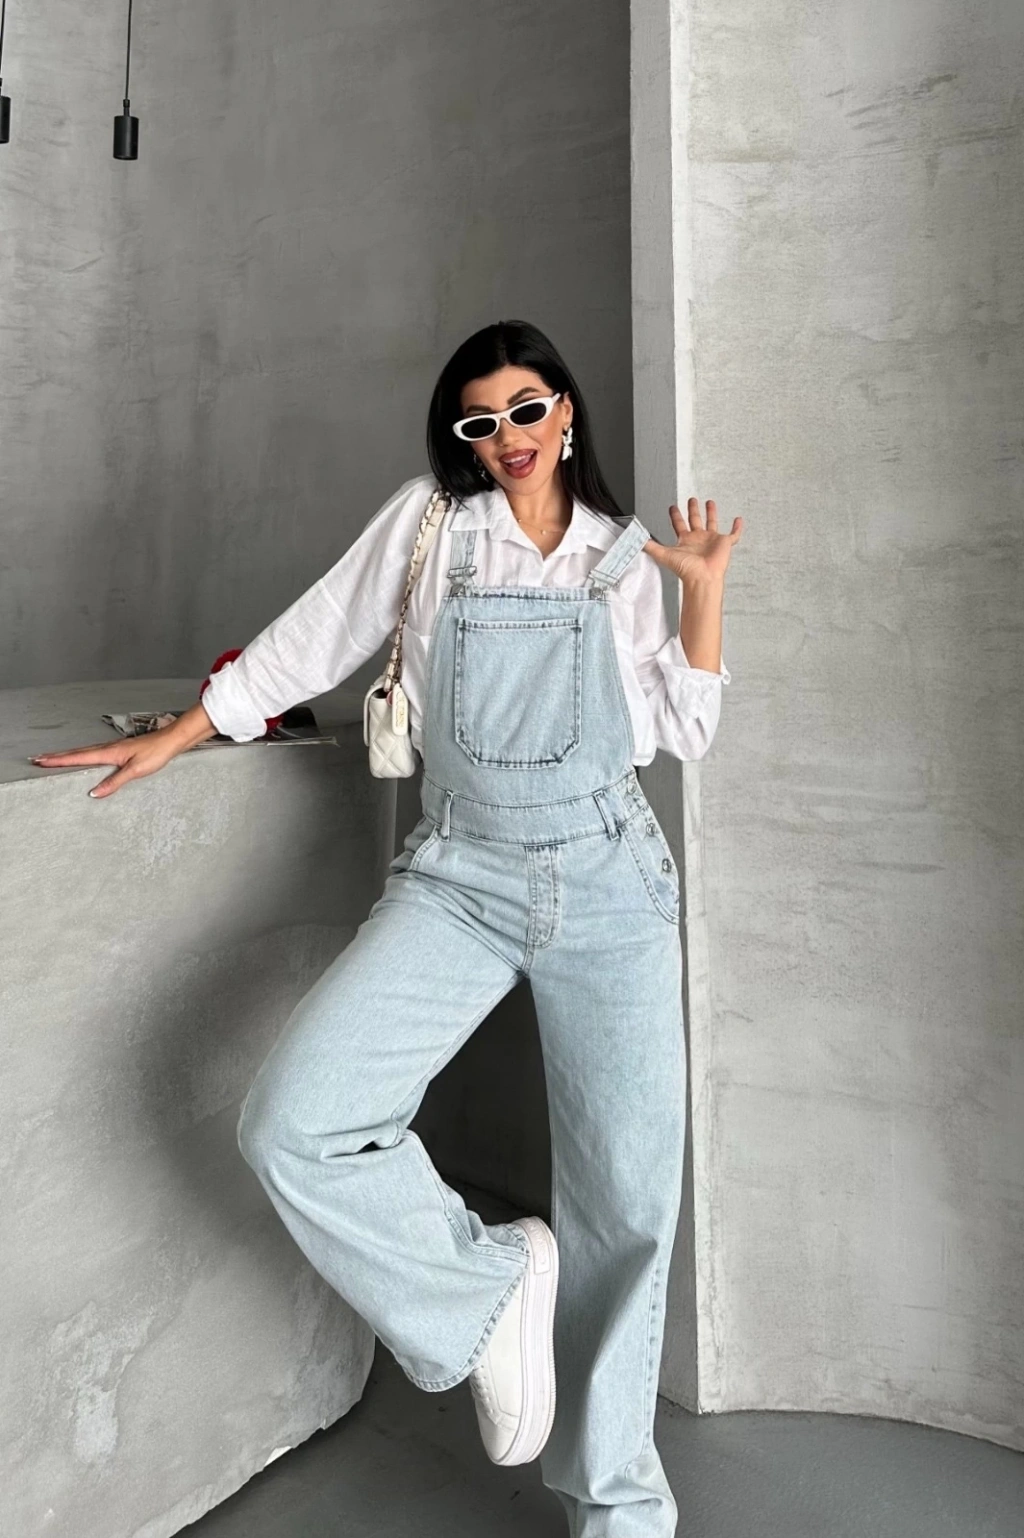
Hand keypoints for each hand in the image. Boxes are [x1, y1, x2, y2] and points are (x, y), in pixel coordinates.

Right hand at [29, 726, 184, 798]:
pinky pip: (93, 753)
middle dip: (56, 757)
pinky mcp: (119, 750)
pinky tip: (81, 758)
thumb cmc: (156, 753)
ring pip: (84, 752)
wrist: (171, 741)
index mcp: (108, 752)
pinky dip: (81, 755)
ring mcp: (113, 748)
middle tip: (37, 760)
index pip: (78, 757)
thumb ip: (114, 782)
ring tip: (52, 759)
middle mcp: (107, 748)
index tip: (41, 761)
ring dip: (67, 755)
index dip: (58, 760)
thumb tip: (94, 793)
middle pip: (76, 753)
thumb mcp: (135, 771)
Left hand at [643, 498, 742, 584]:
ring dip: (711, 513)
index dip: (675, 515)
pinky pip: (733, 534)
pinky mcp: (724, 543)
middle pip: (695, 520)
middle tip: (691, 500)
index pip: (679, 524)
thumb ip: (651, 546)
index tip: (672, 507)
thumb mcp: (663, 554)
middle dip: (692, 510)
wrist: (701, 577)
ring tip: (710, 502)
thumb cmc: (685, 569)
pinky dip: (737, 528)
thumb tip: (637, 540)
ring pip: (712, 523)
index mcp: (685, 541)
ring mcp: (712, 541)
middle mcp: (698, 539)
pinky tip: (738, 520)